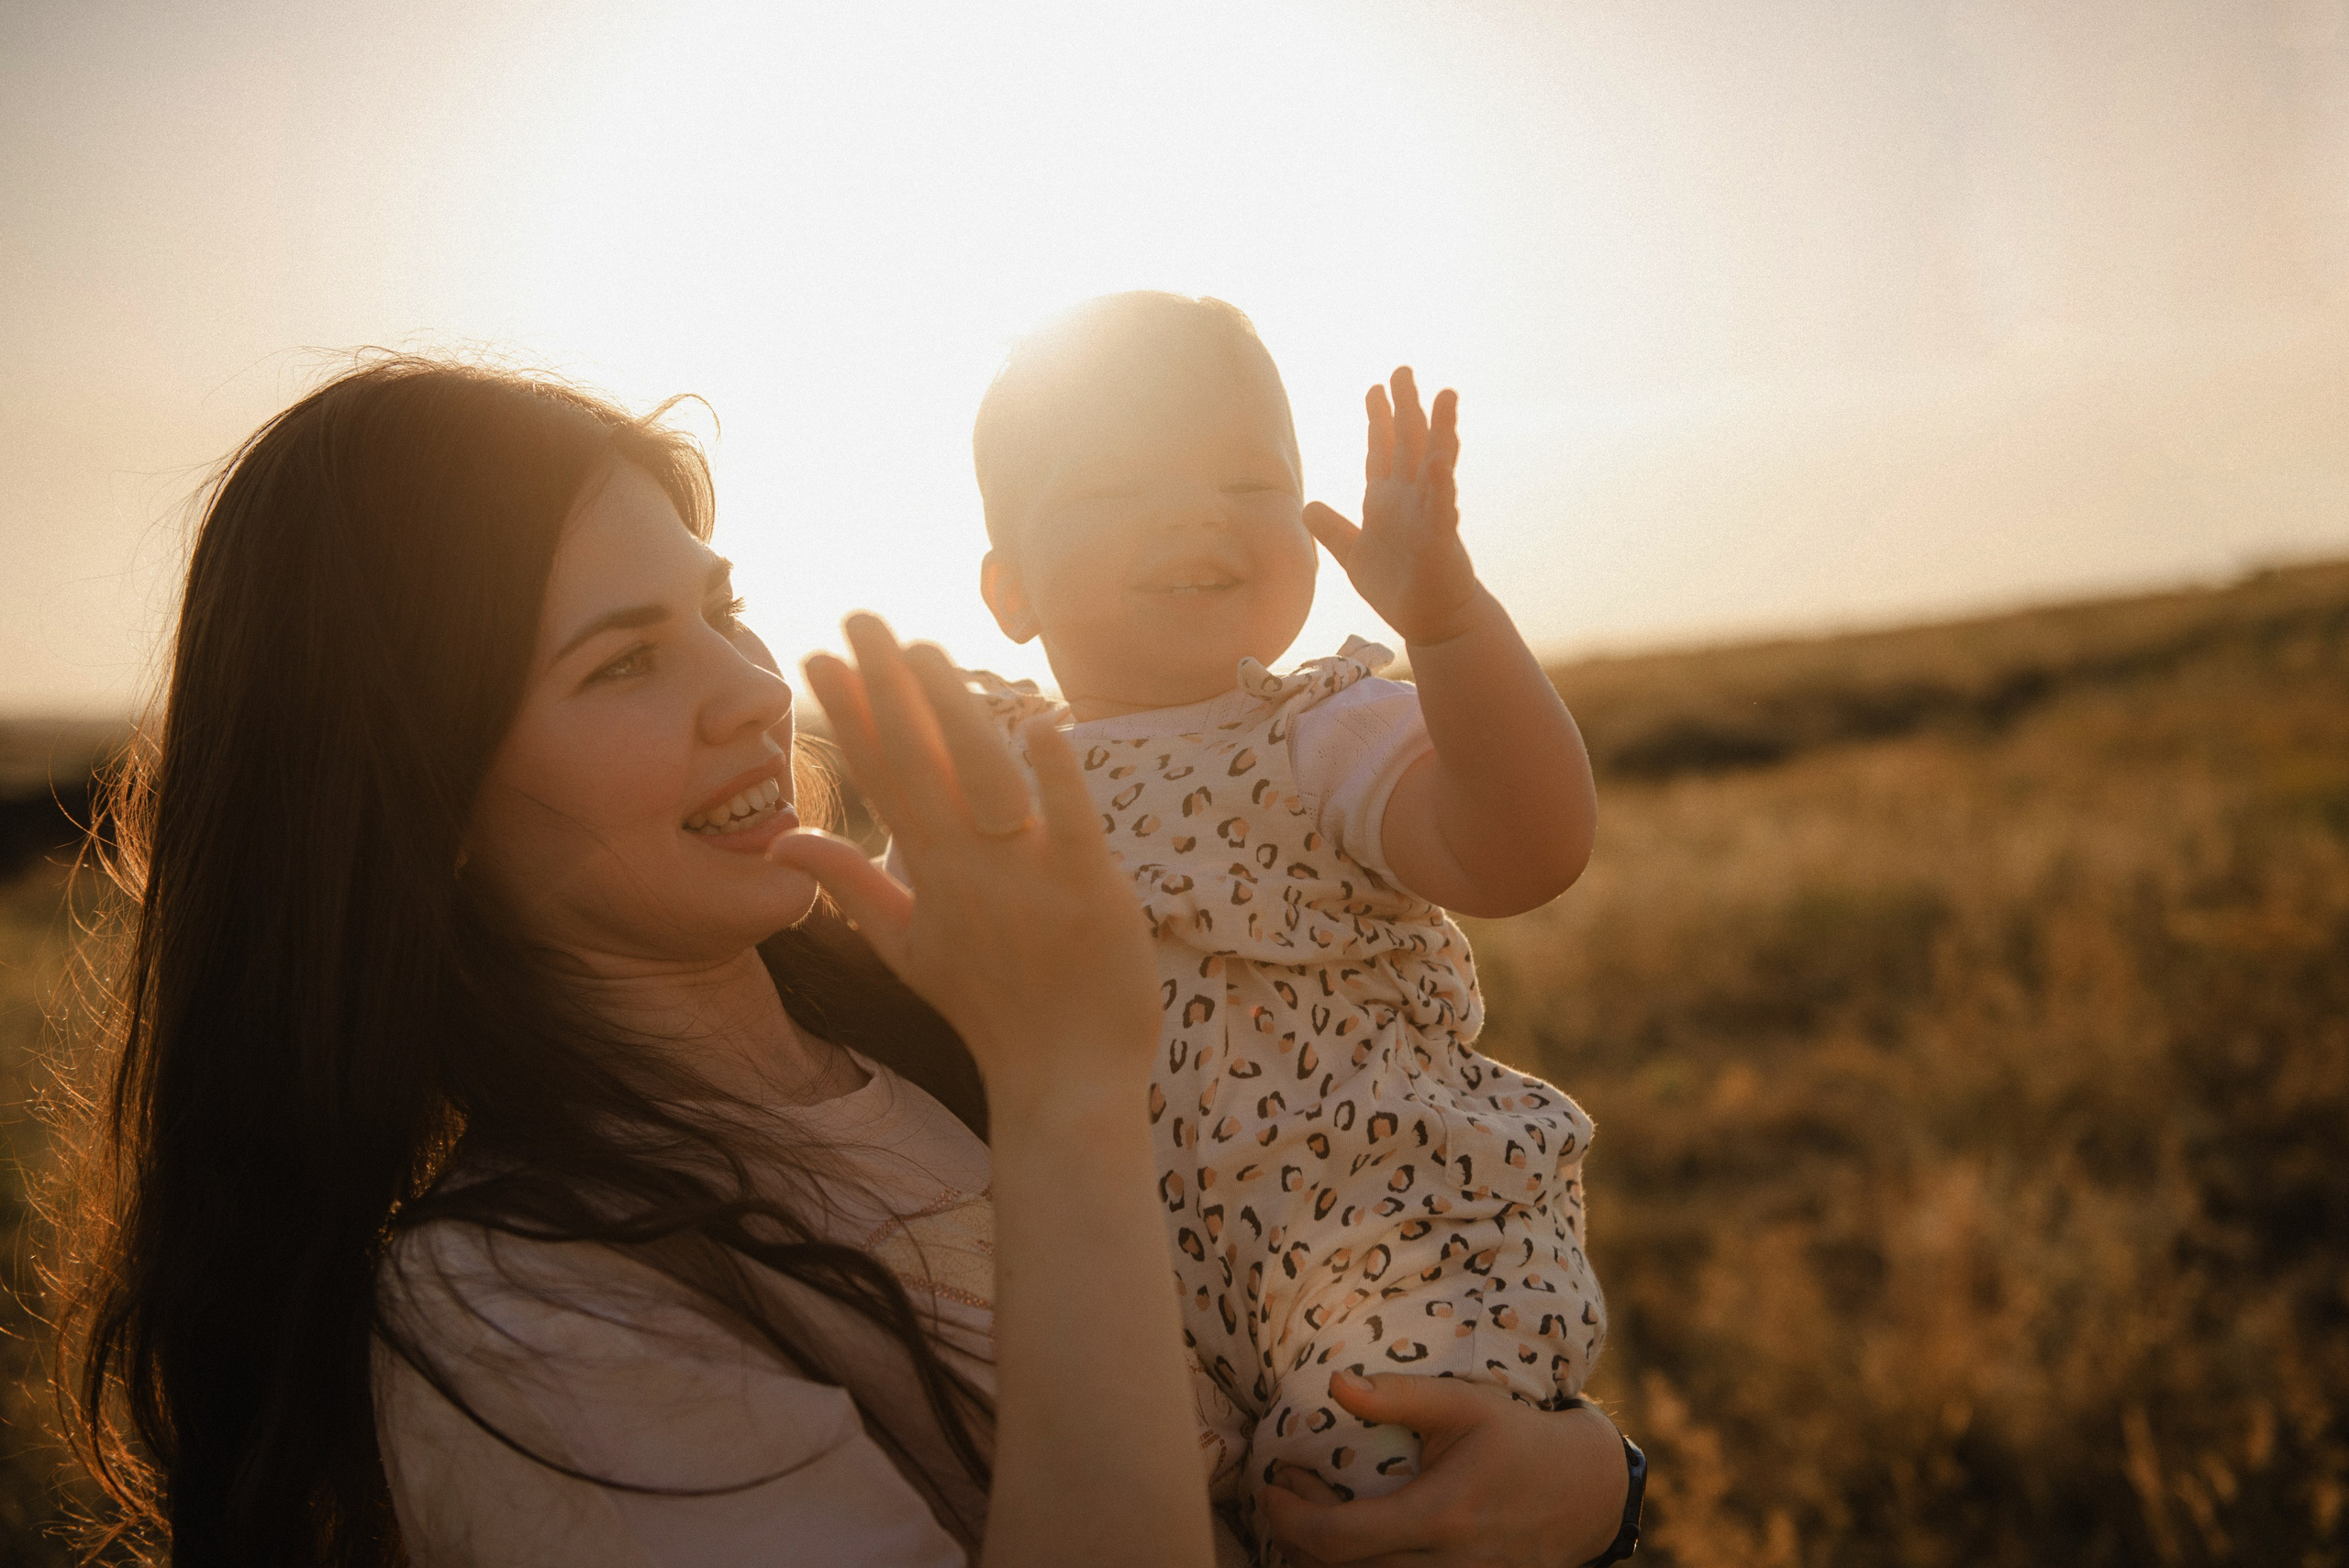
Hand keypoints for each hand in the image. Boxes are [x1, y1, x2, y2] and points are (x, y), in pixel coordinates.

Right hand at [768, 614, 1159, 1116]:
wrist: (1064, 1081)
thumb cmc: (989, 1008)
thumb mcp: (905, 948)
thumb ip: (850, 887)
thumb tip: (785, 843)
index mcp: (928, 875)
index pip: (881, 777)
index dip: (849, 714)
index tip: (815, 654)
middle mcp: (968, 869)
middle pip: (920, 762)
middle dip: (887, 687)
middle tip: (859, 618)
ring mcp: (1029, 878)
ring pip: (984, 779)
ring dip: (952, 712)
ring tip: (923, 650)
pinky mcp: (1090, 891)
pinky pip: (1070, 823)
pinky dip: (1055, 776)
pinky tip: (1040, 721)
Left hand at [1261, 1371, 1628, 1567]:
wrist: (1583, 1491)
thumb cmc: (1519, 1438)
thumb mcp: (1463, 1404)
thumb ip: (1398, 1396)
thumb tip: (1333, 1384)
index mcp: (1439, 1517)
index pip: (1339, 1538)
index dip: (1290, 1518)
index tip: (1270, 1485)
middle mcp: (1444, 1565)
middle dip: (1296, 1536)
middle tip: (1283, 1494)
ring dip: (1322, 1558)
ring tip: (1307, 1518)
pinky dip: (1358, 1567)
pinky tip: (1347, 1541)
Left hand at [1304, 368, 1484, 646]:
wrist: (1431, 619)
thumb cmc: (1398, 586)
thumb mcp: (1353, 554)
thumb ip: (1333, 529)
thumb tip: (1306, 506)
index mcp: (1388, 500)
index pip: (1383, 450)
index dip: (1379, 419)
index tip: (1376, 388)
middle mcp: (1411, 499)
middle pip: (1409, 444)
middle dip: (1405, 407)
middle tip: (1402, 370)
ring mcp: (1430, 514)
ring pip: (1436, 463)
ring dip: (1440, 430)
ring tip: (1445, 395)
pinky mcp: (1441, 539)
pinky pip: (1442, 508)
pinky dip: (1440, 486)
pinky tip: (1439, 463)